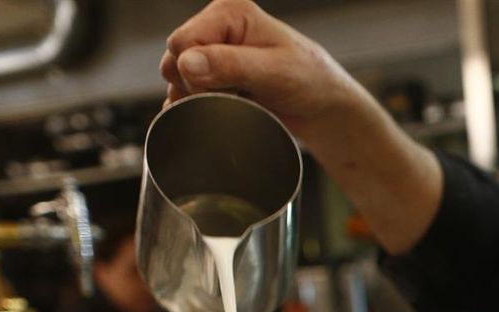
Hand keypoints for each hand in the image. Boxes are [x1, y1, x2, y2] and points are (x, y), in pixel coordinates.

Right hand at [160, 0, 364, 143]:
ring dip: (198, 98)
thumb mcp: (275, 73)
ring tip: (235, 102)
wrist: (324, 106)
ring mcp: (215, 52)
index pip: (181, 42)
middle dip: (196, 86)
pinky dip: (197, 106)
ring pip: (177, 78)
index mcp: (230, 12)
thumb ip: (231, 66)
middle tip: (234, 96)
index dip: (195, 72)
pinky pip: (185, 91)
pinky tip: (222, 111)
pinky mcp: (215, 75)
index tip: (226, 89)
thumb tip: (187, 64)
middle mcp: (218, 27)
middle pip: (174, 60)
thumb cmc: (310, 81)